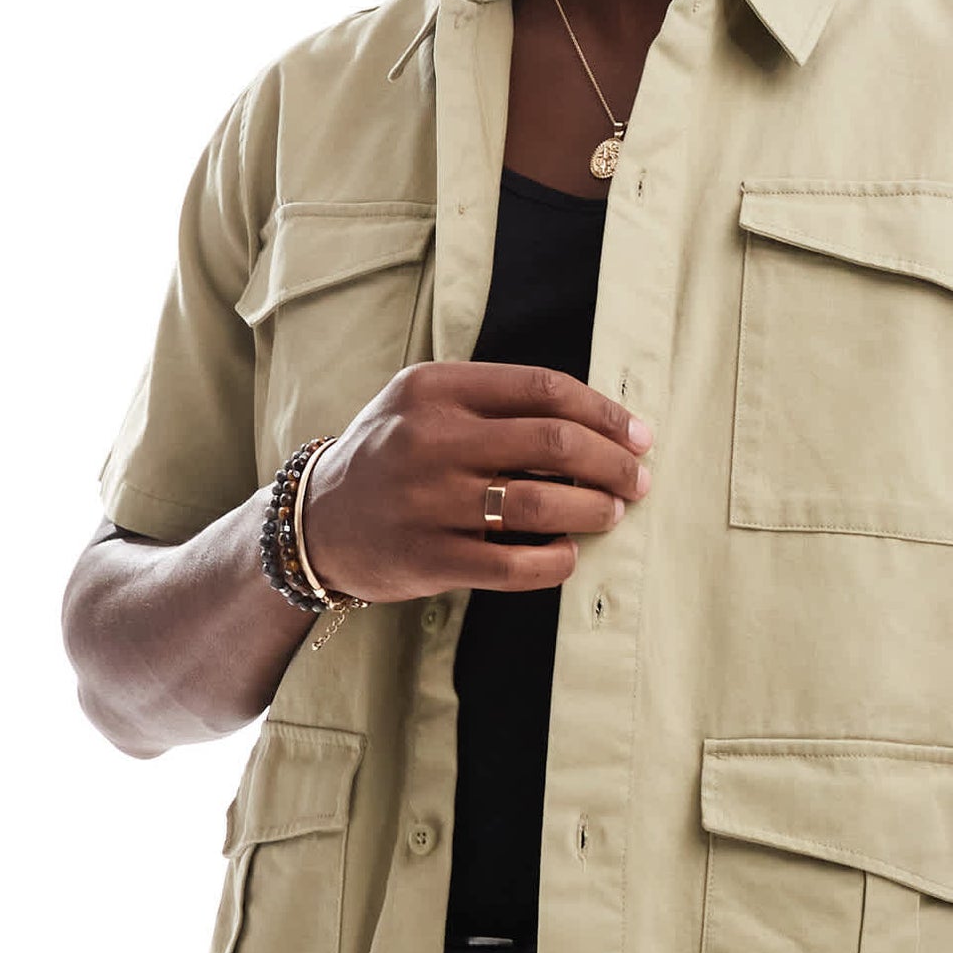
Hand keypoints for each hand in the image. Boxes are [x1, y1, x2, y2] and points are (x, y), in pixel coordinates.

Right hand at [299, 360, 654, 604]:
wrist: (314, 522)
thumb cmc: (391, 456)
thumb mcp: (425, 405)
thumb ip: (497, 403)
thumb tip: (601, 424)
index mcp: (434, 388)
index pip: (544, 389)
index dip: (605, 413)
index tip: (638, 435)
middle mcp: (429, 439)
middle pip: (554, 442)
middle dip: (613, 463)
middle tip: (637, 480)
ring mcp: (426, 501)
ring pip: (542, 503)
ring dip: (595, 510)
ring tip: (611, 513)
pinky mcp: (427, 558)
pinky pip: (515, 564)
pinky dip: (557, 560)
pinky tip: (569, 553)